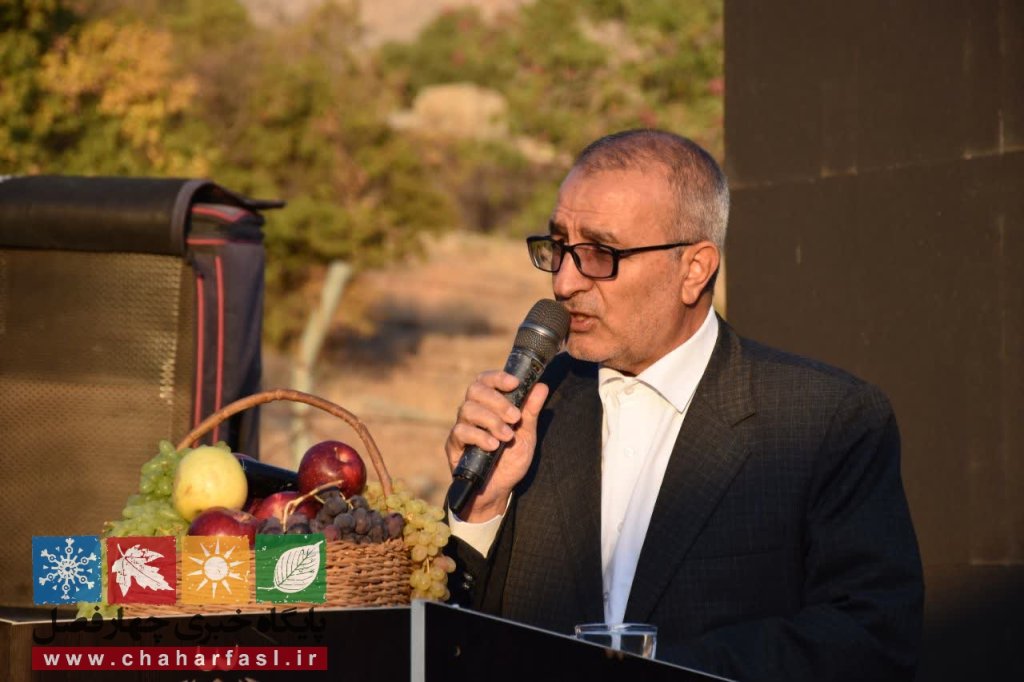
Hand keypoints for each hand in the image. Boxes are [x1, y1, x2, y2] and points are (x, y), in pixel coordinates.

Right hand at [444, 370, 548, 522]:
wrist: (498, 489)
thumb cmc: (510, 459)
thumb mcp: (526, 435)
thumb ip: (531, 411)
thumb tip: (541, 386)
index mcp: (488, 404)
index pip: (486, 380)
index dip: (498, 377)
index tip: (514, 383)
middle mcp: (472, 411)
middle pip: (475, 390)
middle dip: (498, 401)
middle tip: (515, 417)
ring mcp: (462, 427)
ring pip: (468, 409)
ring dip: (491, 420)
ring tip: (507, 436)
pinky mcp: (454, 445)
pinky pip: (461, 432)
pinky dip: (479, 436)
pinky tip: (493, 446)